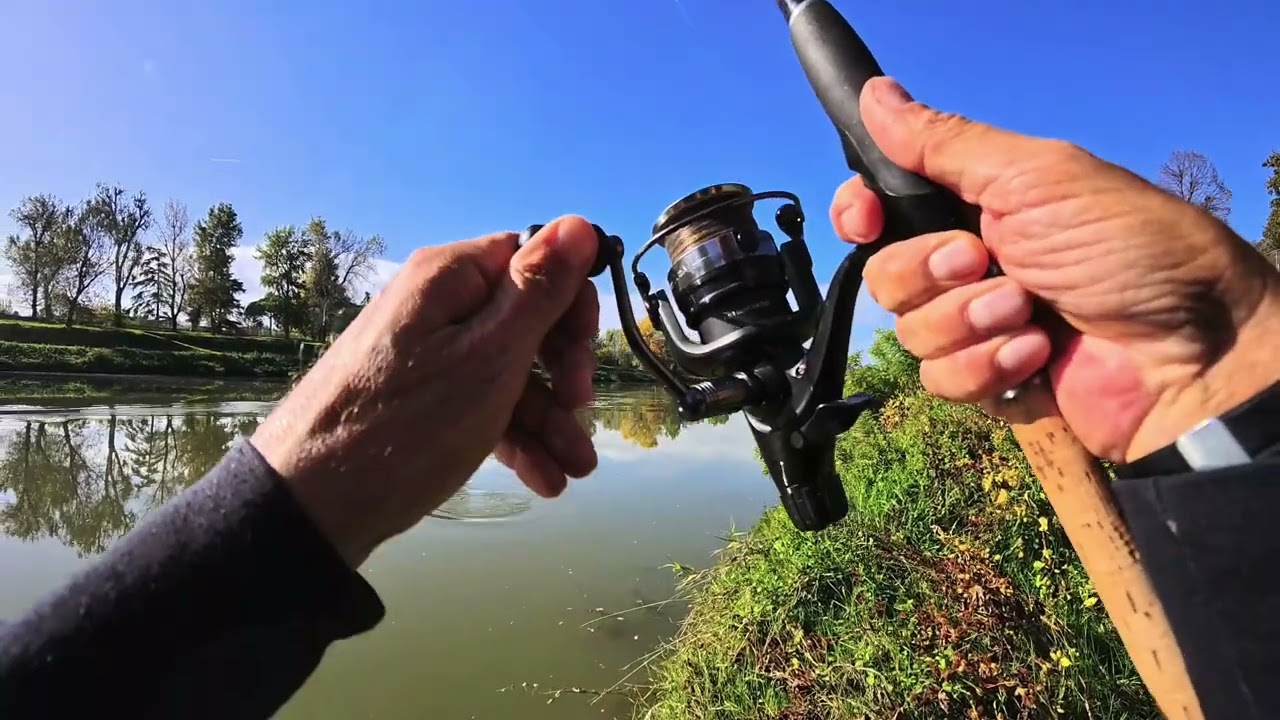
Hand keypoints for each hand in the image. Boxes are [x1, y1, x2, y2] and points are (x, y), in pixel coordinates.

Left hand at [251, 216, 601, 565]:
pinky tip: (544, 479)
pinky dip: (515, 437)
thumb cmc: (407, 424)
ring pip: (508, 373)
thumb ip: (539, 291)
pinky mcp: (419, 401)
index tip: (582, 357)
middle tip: (580, 415)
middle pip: (526, 321)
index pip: (534, 261)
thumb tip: (580, 222)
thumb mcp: (488, 358)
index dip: (571, 306)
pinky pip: (479, 404)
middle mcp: (437, 305)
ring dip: (548, 419)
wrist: (312, 506)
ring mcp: (426, 355)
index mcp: (451, 277)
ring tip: (574, 471)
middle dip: (563, 373)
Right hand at [831, 77, 1279, 463]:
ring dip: (968, 321)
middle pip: (883, 274)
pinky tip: (1039, 356)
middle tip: (987, 262)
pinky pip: (942, 379)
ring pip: (910, 331)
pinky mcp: (991, 380)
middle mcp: (971, 264)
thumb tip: (875, 94)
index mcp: (978, 206)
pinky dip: (989, 365)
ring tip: (1031, 313)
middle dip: (929, 272)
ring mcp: (979, 326)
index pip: (881, 209)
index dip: (860, 215)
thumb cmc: (1129, 250)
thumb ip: (945, 144)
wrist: (1192, 352)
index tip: (863, 219)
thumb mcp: (1035, 177)